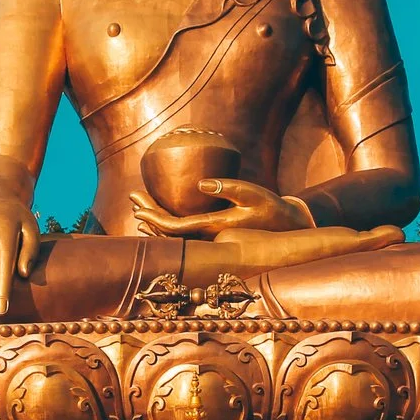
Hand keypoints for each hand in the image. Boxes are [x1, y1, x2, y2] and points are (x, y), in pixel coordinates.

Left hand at [131, 179, 314, 238]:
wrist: (288, 227)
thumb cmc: (271, 208)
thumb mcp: (253, 193)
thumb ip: (228, 187)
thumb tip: (199, 183)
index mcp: (214, 227)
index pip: (176, 228)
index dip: (155, 219)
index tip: (138, 208)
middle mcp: (208, 236)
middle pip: (170, 231)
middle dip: (149, 215)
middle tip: (132, 198)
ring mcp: (211, 236)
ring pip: (176, 233)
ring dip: (156, 220)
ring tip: (138, 206)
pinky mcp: (215, 231)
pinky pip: (185, 231)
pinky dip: (169, 224)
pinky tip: (160, 218)